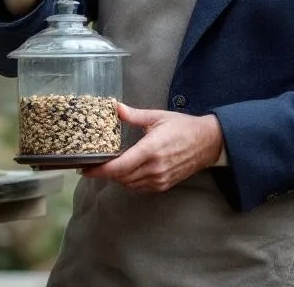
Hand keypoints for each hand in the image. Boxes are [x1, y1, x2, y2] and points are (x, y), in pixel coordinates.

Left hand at [82, 102, 224, 192]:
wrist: (208, 143)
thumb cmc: (183, 127)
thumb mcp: (157, 117)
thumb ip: (134, 115)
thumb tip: (114, 107)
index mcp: (151, 150)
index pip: (119, 166)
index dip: (100, 170)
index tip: (85, 168)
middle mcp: (155, 168)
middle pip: (121, 177)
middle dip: (104, 173)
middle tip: (91, 165)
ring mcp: (160, 179)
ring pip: (129, 184)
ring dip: (116, 177)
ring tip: (107, 166)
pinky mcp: (164, 185)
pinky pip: (139, 187)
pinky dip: (129, 181)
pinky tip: (125, 171)